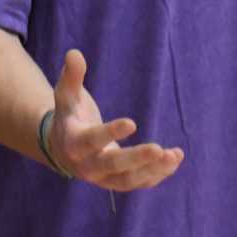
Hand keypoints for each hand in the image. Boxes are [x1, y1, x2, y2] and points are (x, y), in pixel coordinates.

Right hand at [46, 50, 183, 191]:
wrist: (62, 148)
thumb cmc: (68, 115)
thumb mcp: (66, 95)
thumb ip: (71, 76)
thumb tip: (74, 53)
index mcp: (73, 143)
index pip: (91, 141)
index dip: (110, 133)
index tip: (132, 122)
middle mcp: (87, 166)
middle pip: (112, 166)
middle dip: (136, 159)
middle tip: (158, 149)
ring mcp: (103, 178)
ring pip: (128, 180)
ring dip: (152, 170)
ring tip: (173, 155)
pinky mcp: (117, 182)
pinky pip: (138, 183)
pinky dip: (157, 174)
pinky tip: (174, 159)